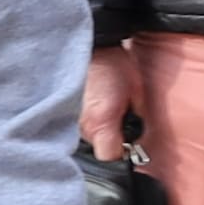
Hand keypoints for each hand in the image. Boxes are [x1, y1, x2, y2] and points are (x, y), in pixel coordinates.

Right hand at [80, 40, 148, 160]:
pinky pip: (81, 127)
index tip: (129, 140)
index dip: (123, 151)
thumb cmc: (114, 66)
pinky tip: (94, 105)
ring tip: (105, 108)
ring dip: (100, 129)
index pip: (112, 157)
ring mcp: (71, 122)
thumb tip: (138, 135)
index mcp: (101, 125)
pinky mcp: (65, 113)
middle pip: (100, 148)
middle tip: (118, 117)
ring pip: (90, 138)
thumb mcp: (136, 94)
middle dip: (112, 138)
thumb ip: (137, 119)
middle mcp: (83, 127)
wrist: (91, 47)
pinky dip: (88, 120)